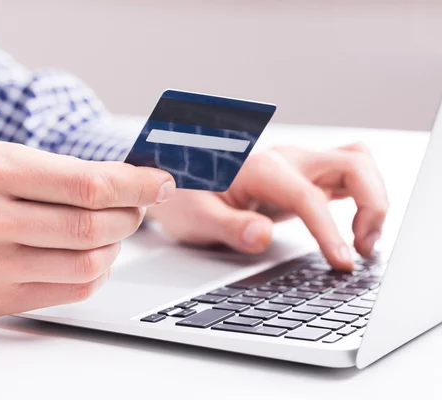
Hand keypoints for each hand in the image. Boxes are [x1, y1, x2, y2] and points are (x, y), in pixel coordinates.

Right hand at [0, 141, 174, 316]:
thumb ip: (53, 172)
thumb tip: (120, 184)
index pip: (88, 183)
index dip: (136, 185)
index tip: (160, 183)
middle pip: (95, 225)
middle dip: (132, 215)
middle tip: (138, 206)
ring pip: (89, 264)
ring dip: (116, 247)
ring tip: (113, 231)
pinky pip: (70, 292)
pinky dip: (95, 274)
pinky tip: (92, 256)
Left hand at [146, 142, 388, 270]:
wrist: (177, 178)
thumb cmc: (185, 196)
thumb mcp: (196, 217)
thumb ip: (230, 226)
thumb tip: (262, 236)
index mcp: (260, 168)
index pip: (309, 196)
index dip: (330, 231)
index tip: (342, 262)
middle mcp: (285, 159)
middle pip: (353, 163)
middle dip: (372, 204)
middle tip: (362, 249)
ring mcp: (297, 164)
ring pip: (358, 163)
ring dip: (374, 198)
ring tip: (363, 240)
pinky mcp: (302, 176)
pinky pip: (347, 174)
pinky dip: (364, 197)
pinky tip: (356, 228)